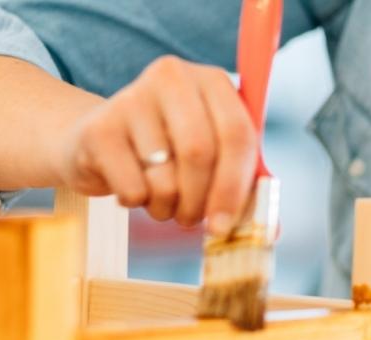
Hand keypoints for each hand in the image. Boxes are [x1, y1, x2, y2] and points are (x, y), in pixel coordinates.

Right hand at [52, 55, 257, 233]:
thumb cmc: (168, 155)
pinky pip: (133, 188)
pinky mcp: (99, 128)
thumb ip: (245, 189)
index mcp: (212, 81)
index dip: (236, 187)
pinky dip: (137, 203)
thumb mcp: (212, 161)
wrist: (98, 144)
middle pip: (200, 153)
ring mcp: (131, 98)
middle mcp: (172, 77)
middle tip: (193, 221)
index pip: (238, 134)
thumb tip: (271, 231)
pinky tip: (132, 189)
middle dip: (201, 202)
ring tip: (162, 202)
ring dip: (168, 208)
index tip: (226, 225)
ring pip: (165, 178)